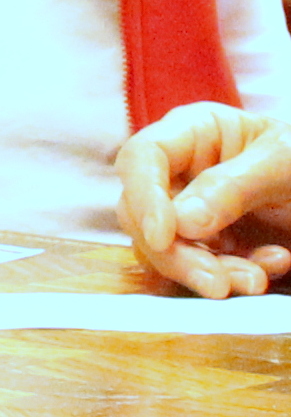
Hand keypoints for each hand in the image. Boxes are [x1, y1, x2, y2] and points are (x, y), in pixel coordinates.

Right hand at [117, 103, 290, 296]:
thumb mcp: (283, 162)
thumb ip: (233, 186)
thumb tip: (180, 222)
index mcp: (193, 133)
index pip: (142, 158)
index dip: (143, 196)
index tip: (163, 237)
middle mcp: (180, 172)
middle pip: (141, 213)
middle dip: (176, 254)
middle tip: (217, 283)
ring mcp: (192, 211)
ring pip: (165, 250)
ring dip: (207, 272)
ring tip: (257, 280)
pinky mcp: (210, 245)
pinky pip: (199, 269)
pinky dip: (233, 277)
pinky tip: (275, 263)